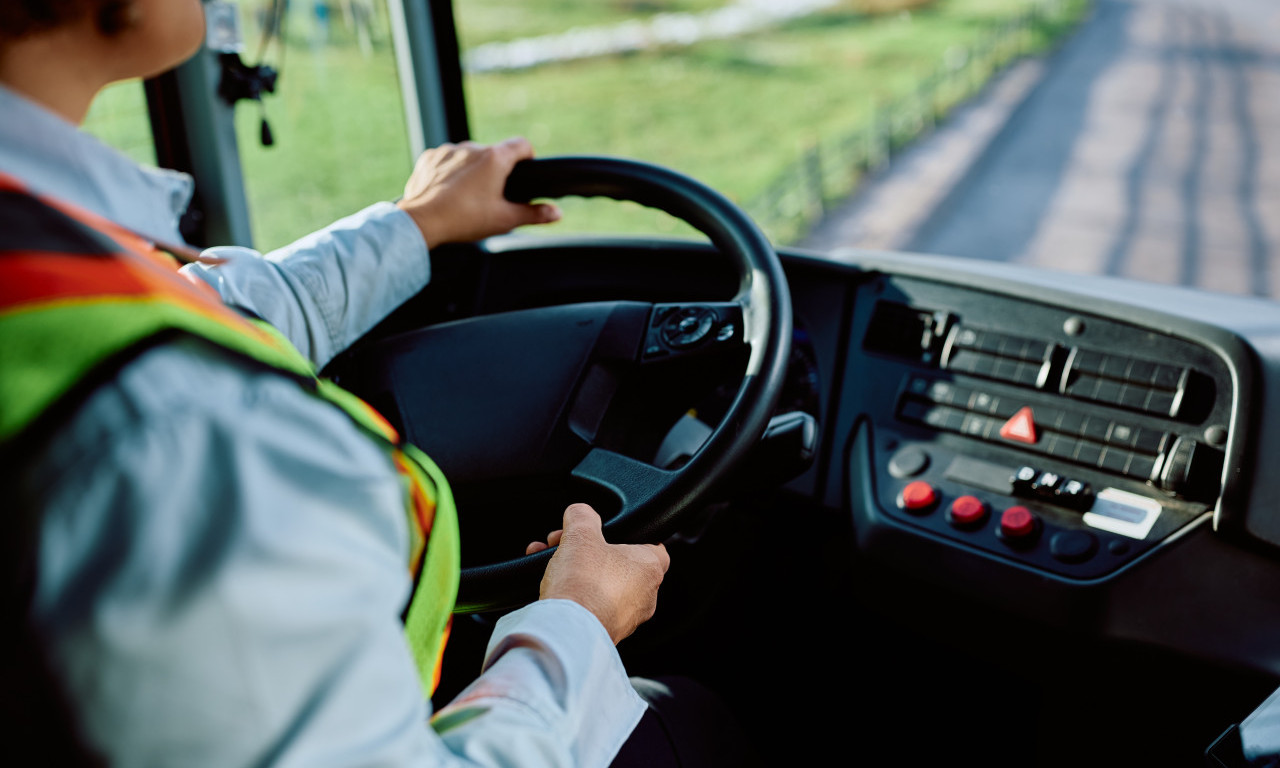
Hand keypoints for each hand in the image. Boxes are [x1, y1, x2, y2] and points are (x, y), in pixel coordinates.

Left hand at [396, 136, 560, 247]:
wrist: (423, 221)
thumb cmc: (465, 219)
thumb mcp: (505, 219)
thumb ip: (534, 214)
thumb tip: (556, 213)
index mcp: (495, 158)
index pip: (522, 144)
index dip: (528, 158)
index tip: (524, 173)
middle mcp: (472, 147)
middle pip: (494, 154)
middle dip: (496, 172)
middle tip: (492, 198)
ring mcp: (449, 151)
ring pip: (469, 157)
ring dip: (472, 172)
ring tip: (467, 199)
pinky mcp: (430, 158)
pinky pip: (446, 161)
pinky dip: (450, 174)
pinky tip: (448, 194)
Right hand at [527, 504, 669, 643]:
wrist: (568, 630)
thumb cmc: (583, 584)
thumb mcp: (580, 534)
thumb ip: (583, 515)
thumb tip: (580, 512)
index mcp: (649, 567)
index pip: (655, 545)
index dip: (632, 535)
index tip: (611, 533)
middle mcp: (646, 596)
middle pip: (621, 565)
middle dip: (591, 552)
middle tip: (569, 545)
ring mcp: (628, 618)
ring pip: (604, 586)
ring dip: (579, 573)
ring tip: (552, 563)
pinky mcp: (608, 632)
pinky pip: (593, 607)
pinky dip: (576, 596)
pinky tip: (553, 588)